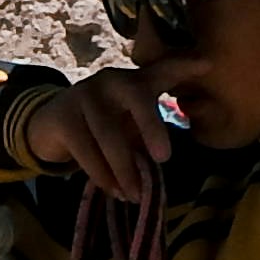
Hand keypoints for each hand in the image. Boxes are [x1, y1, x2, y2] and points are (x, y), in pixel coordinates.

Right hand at [16, 66, 172, 201]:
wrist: (51, 124)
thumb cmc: (103, 123)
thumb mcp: (131, 121)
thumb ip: (153, 127)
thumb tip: (169, 156)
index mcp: (134, 80)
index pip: (162, 70)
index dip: (184, 66)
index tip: (208, 64)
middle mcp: (111, 80)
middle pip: (137, 98)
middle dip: (151, 126)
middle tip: (164, 158)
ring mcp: (84, 95)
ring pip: (109, 134)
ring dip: (124, 168)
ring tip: (136, 194)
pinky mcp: (64, 118)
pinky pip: (86, 150)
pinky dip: (102, 174)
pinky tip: (114, 191)